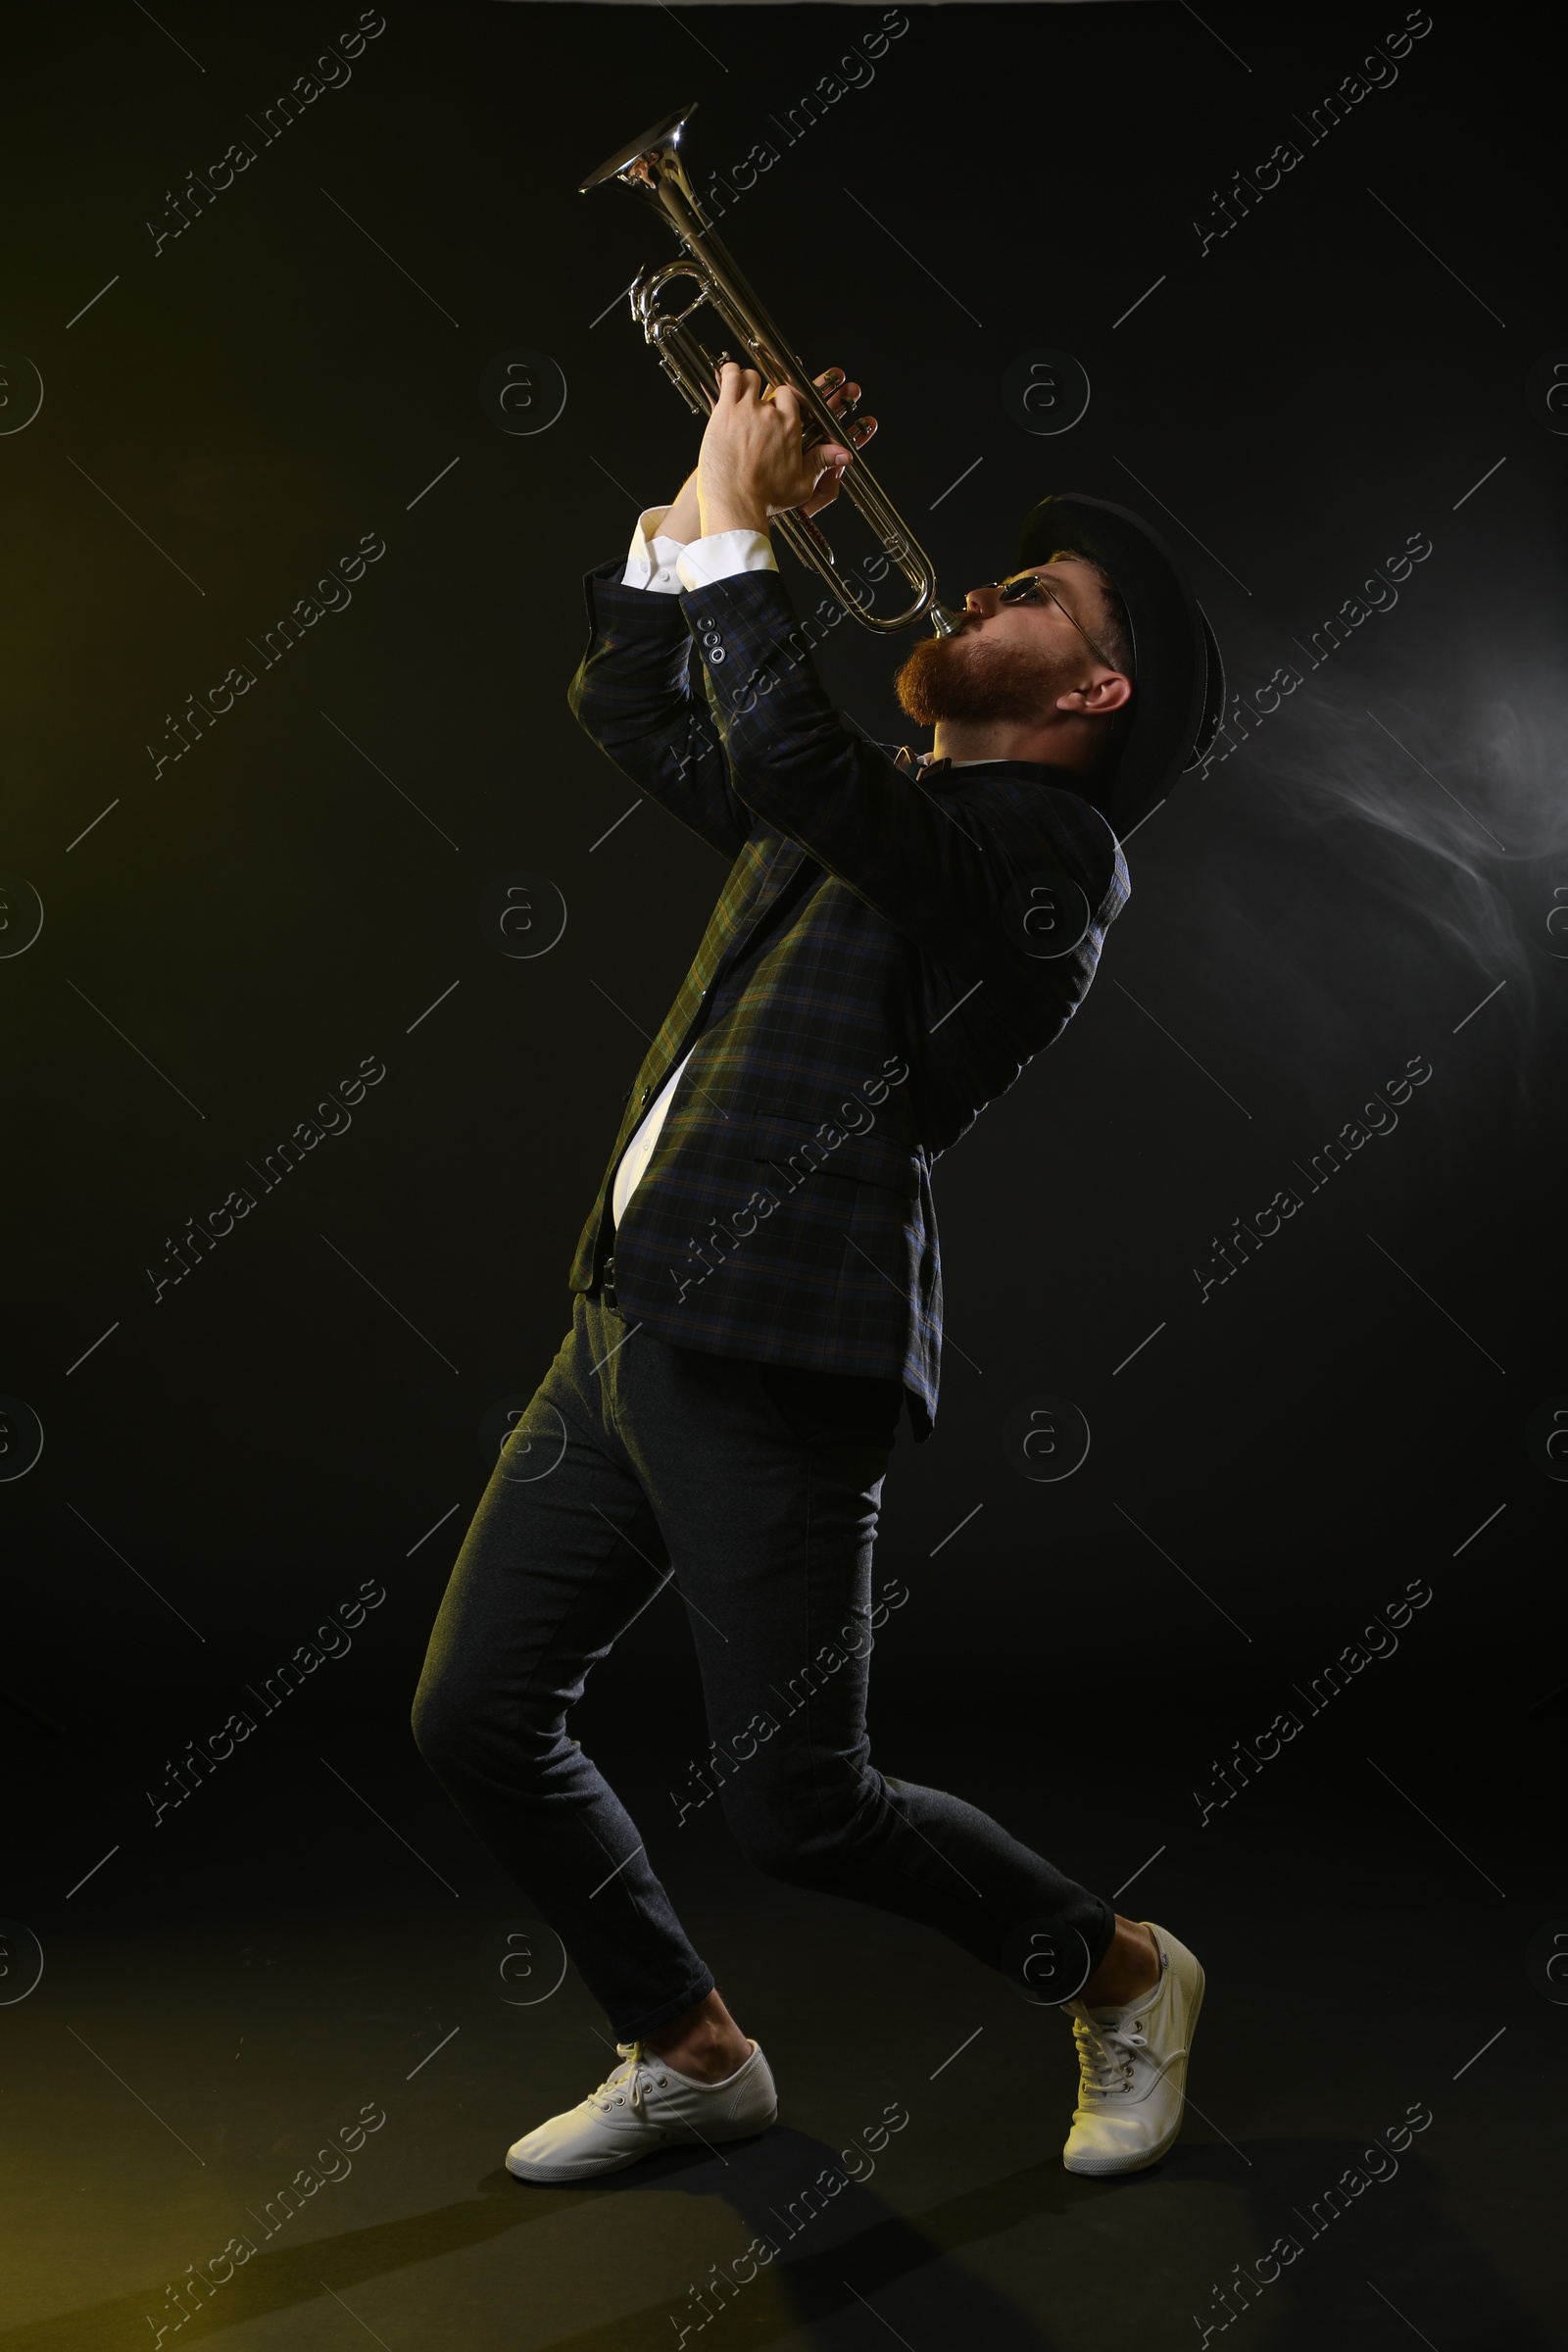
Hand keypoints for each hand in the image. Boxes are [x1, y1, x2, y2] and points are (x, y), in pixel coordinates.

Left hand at [697, 362, 875, 536]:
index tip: (781, 401)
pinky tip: (729, 375)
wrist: (736, 503)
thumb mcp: (801, 485)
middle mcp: (772, 415)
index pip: (792, 397)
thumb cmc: (764, 498)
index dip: (785, 398)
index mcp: (791, 428)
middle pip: (772, 388)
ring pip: (751, 378)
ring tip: (742, 390)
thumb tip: (844, 454)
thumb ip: (821, 464)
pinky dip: (730, 372)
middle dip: (766, 395)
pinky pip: (730, 376)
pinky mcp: (726, 410)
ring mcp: (748, 410)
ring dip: (747, 381)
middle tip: (758, 403)